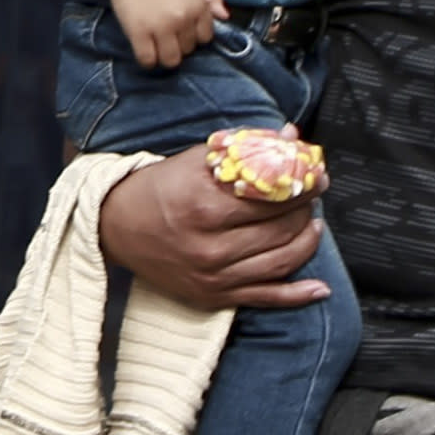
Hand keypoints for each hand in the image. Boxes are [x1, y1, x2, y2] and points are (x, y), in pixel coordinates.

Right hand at [95, 155, 328, 311]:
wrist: (115, 228)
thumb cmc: (156, 189)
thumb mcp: (196, 159)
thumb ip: (245, 149)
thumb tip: (290, 136)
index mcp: (205, 207)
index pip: (273, 197)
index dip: (303, 184)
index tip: (317, 175)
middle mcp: (210, 246)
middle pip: (281, 229)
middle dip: (305, 210)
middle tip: (312, 197)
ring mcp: (213, 276)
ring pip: (281, 262)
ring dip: (306, 241)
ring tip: (312, 225)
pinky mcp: (213, 296)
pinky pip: (265, 298)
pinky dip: (297, 296)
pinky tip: (319, 288)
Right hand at [107, 0, 223, 69]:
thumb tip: (224, 16)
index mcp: (197, 6)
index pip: (205, 37)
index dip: (195, 36)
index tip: (184, 31)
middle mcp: (182, 19)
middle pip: (188, 50)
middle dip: (179, 44)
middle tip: (168, 35)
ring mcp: (160, 27)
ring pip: (171, 60)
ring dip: (165, 56)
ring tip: (158, 46)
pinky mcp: (139, 33)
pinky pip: (148, 60)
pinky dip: (148, 60)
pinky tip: (146, 50)